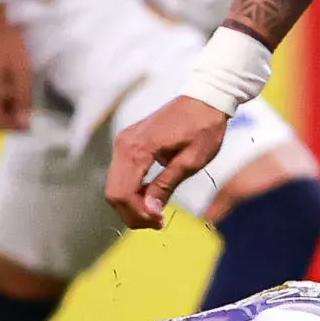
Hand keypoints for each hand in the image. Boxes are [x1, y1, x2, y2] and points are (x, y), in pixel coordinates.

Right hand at [0, 3, 32, 132]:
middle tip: (26, 109)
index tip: (30, 122)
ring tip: (18, 94)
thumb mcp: (22, 73)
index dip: (14, 127)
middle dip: (8, 120)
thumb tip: (24, 124)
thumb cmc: (8, 45)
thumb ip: (22, 100)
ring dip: (2, 110)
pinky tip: (7, 87)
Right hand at [107, 97, 228, 228]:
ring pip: (115, 186)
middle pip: (114, 193)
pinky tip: (151, 197)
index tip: (160, 221)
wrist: (206, 98)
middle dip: (133, 213)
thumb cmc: (204, 128)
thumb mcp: (190, 161)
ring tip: (157, 213)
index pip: (123, 193)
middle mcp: (124, 144)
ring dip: (132, 204)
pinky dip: (132, 191)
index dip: (138, 214)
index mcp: (138, 149)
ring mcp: (124, 142)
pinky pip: (121, 174)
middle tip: (159, 222)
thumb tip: (150, 211)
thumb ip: (166, 185)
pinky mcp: (128, 142)